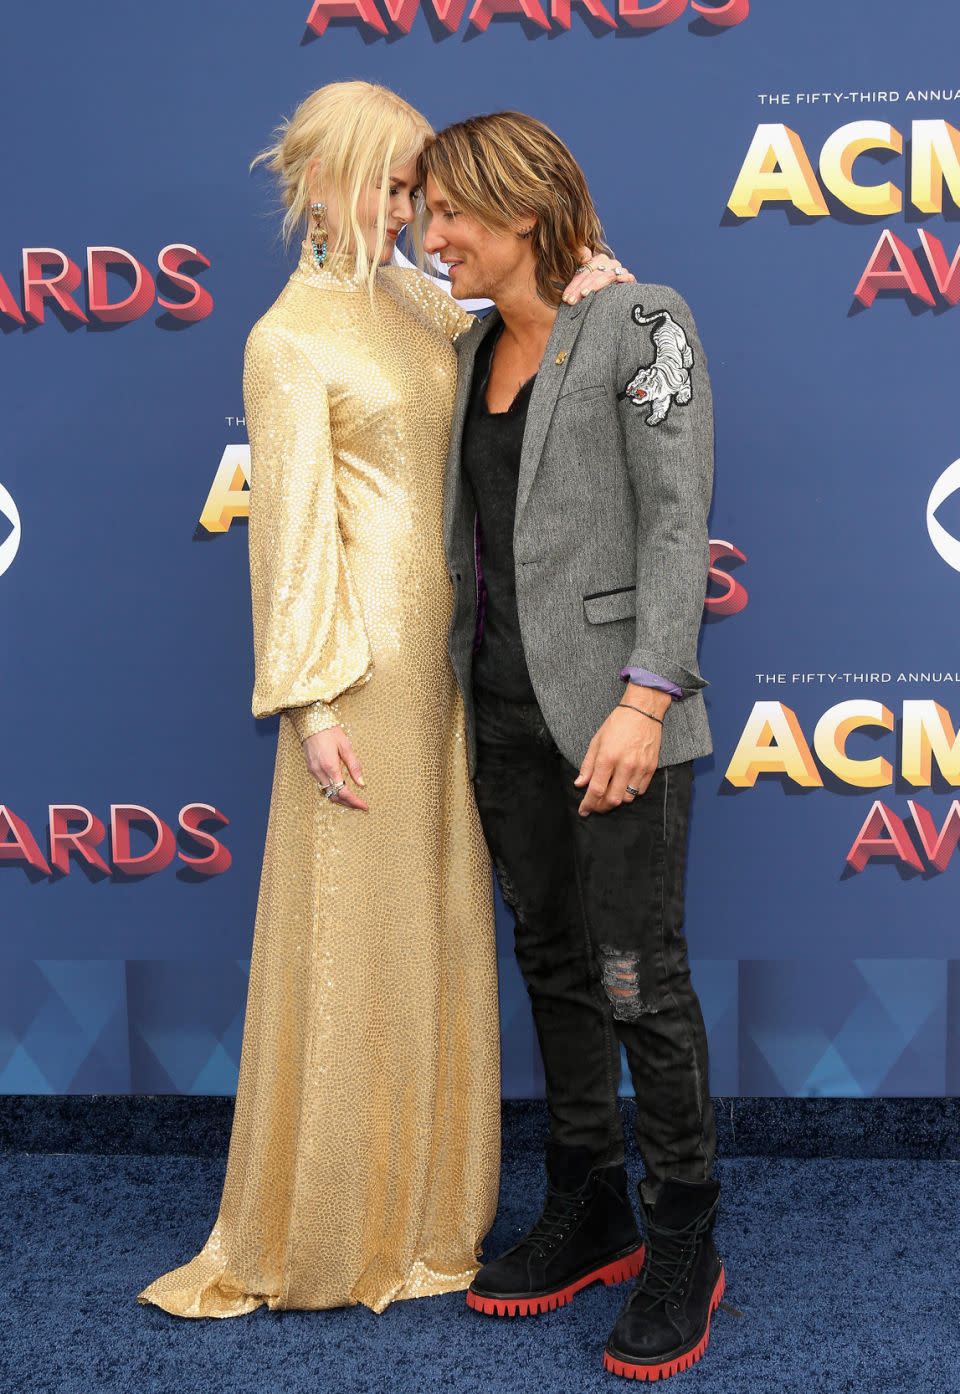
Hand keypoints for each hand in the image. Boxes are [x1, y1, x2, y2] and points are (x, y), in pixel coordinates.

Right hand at [302, 726, 368, 811]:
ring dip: (339, 798)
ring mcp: (313, 771)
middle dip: (347, 803)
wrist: (310, 721)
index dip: (354, 801)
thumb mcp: (346, 746)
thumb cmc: (330, 731)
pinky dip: (332, 791)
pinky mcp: (310, 768)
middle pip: (334, 796)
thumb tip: (362, 783)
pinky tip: (340, 788)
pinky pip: (322, 785)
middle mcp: (319, 772)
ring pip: (327, 793)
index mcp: (330, 766)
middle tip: (360, 805)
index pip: (343, 792)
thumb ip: (354, 766)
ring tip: (352, 799)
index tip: (364, 806)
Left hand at [562, 249, 635, 304]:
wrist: (618, 296)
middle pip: (593, 274)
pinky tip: (614, 286)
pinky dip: (621, 280)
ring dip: (594, 285)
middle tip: (570, 301)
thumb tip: (582, 250)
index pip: (584, 272)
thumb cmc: (596, 288)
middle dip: (580, 288)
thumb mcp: (585, 279)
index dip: (573, 285)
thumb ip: (580, 267)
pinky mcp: (630, 279)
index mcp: (598, 260)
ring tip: (584, 294)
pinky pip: (627, 277)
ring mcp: (620, 270)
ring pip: (606, 276)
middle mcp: (609, 263)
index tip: (565, 298)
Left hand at [573, 689, 669, 815]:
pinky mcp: (651, 768)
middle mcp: (625, 765)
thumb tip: (580, 784)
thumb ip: (587, 765)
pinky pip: (640, 790)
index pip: (596, 790)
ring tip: (609, 795)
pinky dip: (630, 793)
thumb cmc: (617, 724)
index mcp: (607, 757)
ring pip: (628, 798)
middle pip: (613, 799)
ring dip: (616, 800)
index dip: (588, 804)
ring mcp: (640, 767)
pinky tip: (623, 787)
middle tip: (595, 806)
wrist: (643, 711)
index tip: (583, 810)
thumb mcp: (596, 741)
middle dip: (601, 807)